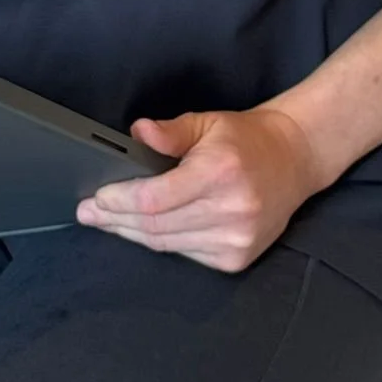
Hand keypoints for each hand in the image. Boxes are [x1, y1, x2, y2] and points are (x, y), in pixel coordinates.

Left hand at [74, 107, 322, 271]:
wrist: (293, 160)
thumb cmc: (245, 139)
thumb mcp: (208, 122)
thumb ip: (171, 132)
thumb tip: (137, 133)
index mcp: (219, 172)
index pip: (155, 199)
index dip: (120, 201)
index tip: (96, 198)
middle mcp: (230, 210)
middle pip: (156, 226)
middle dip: (116, 220)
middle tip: (88, 213)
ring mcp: (235, 240)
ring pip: (167, 244)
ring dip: (133, 234)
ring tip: (107, 222)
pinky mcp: (236, 259)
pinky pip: (185, 254)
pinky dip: (162, 241)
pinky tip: (144, 230)